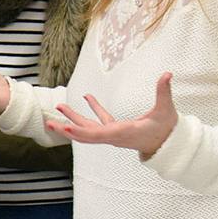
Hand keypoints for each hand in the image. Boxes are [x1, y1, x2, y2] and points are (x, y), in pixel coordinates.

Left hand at [45, 72, 177, 159]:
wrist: (168, 145)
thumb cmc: (166, 128)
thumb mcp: (165, 110)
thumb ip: (164, 92)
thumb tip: (167, 74)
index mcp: (122, 132)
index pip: (97, 134)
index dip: (81, 131)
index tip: (66, 126)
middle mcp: (113, 136)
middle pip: (85, 135)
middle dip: (66, 128)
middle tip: (49, 122)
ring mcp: (112, 135)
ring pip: (88, 128)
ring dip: (73, 118)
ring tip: (59, 106)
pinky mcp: (115, 131)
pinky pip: (99, 122)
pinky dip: (93, 109)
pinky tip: (87, 97)